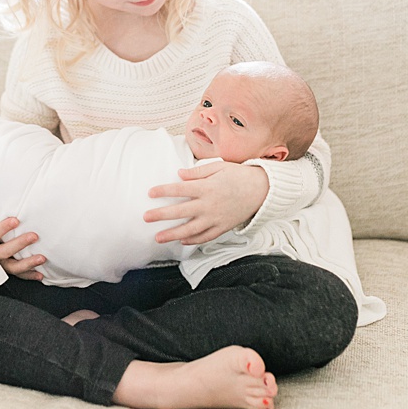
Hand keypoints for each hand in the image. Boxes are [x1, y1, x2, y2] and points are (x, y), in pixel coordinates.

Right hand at [0, 205, 45, 279]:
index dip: (3, 228)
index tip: (16, 220)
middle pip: (5, 251)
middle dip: (20, 244)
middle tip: (34, 236)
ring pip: (13, 267)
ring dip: (28, 263)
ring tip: (42, 258)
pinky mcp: (2, 272)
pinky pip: (16, 276)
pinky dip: (28, 275)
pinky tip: (40, 274)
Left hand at [143, 162, 268, 244]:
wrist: (262, 189)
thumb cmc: (239, 175)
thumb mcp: (218, 167)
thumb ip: (197, 172)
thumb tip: (179, 174)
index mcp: (207, 187)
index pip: (180, 190)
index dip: (163, 191)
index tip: (150, 193)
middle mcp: (210, 204)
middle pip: (181, 211)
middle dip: (161, 215)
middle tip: (146, 217)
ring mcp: (216, 218)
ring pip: (191, 229)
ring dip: (172, 234)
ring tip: (158, 238)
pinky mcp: (223, 227)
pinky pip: (206, 237)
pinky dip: (193, 240)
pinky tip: (182, 241)